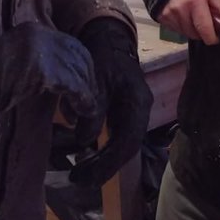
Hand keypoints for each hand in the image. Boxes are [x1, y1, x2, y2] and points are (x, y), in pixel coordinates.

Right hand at [0, 23, 97, 118]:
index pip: (72, 46)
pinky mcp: (45, 71)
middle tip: (87, 100)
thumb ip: (38, 61)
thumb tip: (60, 78)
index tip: (85, 83)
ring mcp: (44, 51)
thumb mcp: (16, 58)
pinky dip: (81, 100)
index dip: (83, 66)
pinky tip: (80, 112)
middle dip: (87, 79)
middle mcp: (44, 36)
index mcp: (36, 31)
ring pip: (79, 72)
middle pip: (80, 57)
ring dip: (85, 93)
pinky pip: (74, 86)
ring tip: (83, 111)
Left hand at [69, 19, 152, 187]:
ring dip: (103, 162)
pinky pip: (118, 138)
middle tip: (78, 180)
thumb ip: (91, 109)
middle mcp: (141, 111)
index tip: (87, 176)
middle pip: (127, 148)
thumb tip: (83, 141)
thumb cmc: (102, 56)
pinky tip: (87, 158)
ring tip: (80, 175)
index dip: (108, 163)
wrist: (110, 39)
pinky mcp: (126, 114)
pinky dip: (103, 151)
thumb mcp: (93, 80)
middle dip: (104, 167)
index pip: (128, 141)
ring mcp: (135, 113)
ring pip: (123, 145)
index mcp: (138, 102)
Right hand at [157, 0, 219, 44]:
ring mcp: (168, 14)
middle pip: (195, 34)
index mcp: (195, 1)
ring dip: (191, 29)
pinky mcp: (161, 17)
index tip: (216, 38)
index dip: (212, 38)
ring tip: (192, 16)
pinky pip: (175, 30)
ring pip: (185, 33)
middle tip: (204, 22)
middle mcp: (180, 10)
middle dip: (202, 32)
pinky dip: (181, 26)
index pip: (205, 30)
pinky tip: (182, 15)